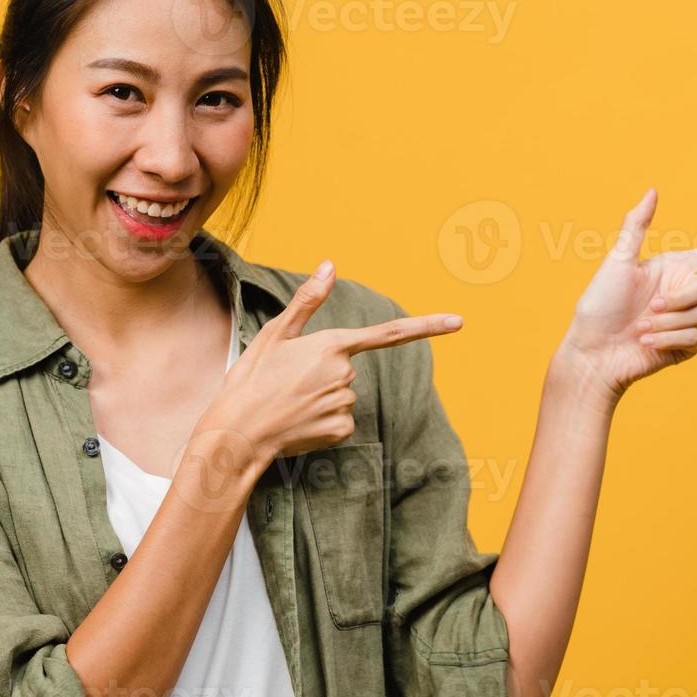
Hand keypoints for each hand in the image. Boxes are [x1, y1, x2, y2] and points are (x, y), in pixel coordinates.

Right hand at [194, 260, 464, 464]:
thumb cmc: (252, 380)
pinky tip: (298, 422)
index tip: (458, 322)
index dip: (427, 326)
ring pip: (342, 395)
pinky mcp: (341, 431)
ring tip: (289, 402)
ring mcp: (345, 404)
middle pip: (346, 370)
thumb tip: (330, 265)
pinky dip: (321, 422)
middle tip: (287, 382)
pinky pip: (339, 421)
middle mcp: (345, 374)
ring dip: (320, 398)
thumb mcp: (275, 334)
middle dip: (323, 374)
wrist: (238, 432)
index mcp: (331, 346)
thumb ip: (308, 300)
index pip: (388, 333)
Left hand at [559, 188, 696, 400]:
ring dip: (668, 321)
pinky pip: (695, 337)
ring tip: (640, 328)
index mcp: (674, 268)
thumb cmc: (599, 305)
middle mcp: (684, 292)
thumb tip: (652, 191)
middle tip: (650, 306)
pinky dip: (668, 339)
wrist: (593, 352)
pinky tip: (646, 343)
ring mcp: (686, 320)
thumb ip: (636, 226)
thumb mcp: (618, 262)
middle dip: (682, 297)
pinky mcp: (685, 345)